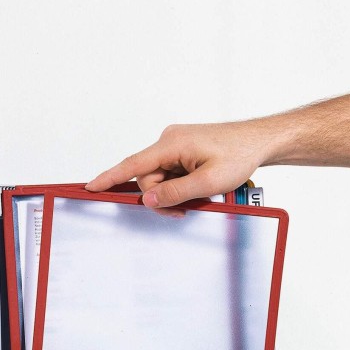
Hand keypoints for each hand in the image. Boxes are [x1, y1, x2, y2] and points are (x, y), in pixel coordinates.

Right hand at [86, 122, 271, 207]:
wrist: (259, 142)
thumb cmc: (239, 155)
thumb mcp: (208, 182)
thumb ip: (175, 192)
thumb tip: (147, 199)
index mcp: (171, 144)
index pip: (132, 164)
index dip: (109, 177)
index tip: (90, 186)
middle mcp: (169, 140)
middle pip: (149, 178)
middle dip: (162, 197)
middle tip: (185, 209)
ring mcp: (177, 145)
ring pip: (162, 178)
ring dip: (175, 193)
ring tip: (200, 196)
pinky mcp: (184, 150)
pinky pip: (173, 173)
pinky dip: (181, 185)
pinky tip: (198, 188)